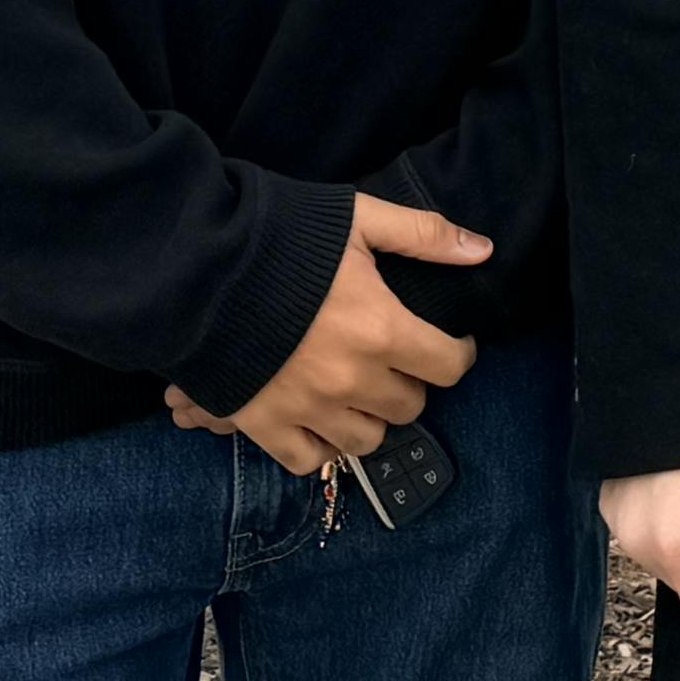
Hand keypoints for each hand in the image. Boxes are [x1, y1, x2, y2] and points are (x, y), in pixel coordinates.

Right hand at [214, 195, 486, 470]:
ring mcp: (306, 409)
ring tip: (360, 391)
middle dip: (411, 383)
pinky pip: (309, 460)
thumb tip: (483, 251)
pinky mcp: (263, 425)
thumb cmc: (283, 238)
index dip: (457, 354)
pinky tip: (321, 419)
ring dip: (370, 417)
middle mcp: (351, 379)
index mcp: (382, 330)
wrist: (197, 268)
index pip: (449, 367)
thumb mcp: (360, 220)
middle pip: (409, 406)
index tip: (449, 343)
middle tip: (396, 361)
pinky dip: (321, 446)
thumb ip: (424, 236)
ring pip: (366, 440)